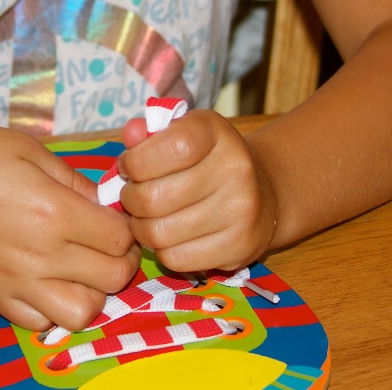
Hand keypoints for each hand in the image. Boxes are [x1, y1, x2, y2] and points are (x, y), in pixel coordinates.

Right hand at [0, 125, 139, 331]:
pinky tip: (46, 279)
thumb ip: (70, 177)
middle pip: (112, 279)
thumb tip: (100, 202)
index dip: (127, 227)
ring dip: (93, 291)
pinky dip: (53, 307)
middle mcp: (40, 255)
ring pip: (82, 314)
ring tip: (80, 266)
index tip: (117, 215)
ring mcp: (16, 283)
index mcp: (53, 211)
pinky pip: (40, 323)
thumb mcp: (25, 148)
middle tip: (107, 240)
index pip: (119, 239)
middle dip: (121, 259)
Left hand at [117, 109, 275, 272]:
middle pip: (155, 197)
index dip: (137, 160)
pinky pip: (175, 258)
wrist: (262, 192)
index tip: (129, 166)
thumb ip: (150, 133)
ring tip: (144, 216)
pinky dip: (160, 249)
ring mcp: (240, 212)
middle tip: (132, 195)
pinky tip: (166, 234)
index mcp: (216, 133)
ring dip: (140, 226)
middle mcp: (235, 169)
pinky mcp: (238, 247)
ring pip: (159, 232)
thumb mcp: (181, 133)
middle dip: (130, 198)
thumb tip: (131, 134)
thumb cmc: (207, 159)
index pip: (173, 147)